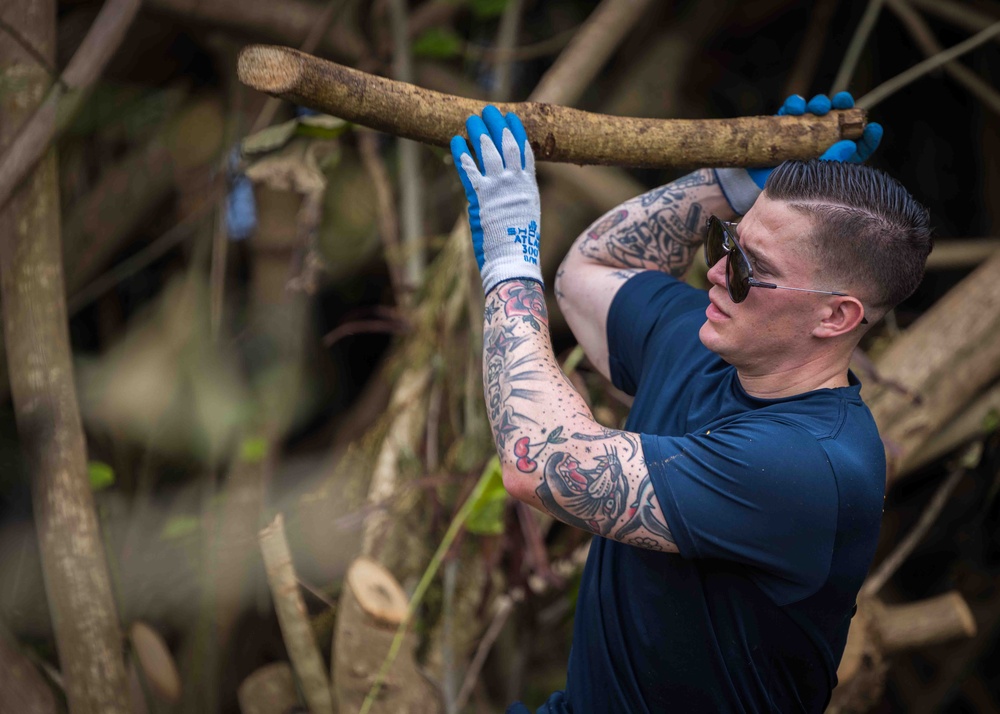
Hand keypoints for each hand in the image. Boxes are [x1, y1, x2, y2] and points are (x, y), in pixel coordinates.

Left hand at [451, 105, 542, 294]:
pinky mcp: (480, 198)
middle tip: (489, 110)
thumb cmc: (519, 244)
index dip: (516, 133)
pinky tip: (456, 140)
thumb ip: (519, 196)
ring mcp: (497, 189)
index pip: (524, 152)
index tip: (511, 118)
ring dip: (478, 132)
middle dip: (497, 125)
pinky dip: (461, 153)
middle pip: (506, 145)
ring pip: (487, 152)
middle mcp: (514, 183)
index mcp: (528, 187)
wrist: (514, 260)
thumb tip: (512, 188)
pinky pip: (468, 169)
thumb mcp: (526, 214)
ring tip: (472, 118)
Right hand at [748, 92, 883, 186]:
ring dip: (819, 103)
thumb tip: (850, 145)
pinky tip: (796, 107)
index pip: (855, 143)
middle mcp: (819, 140)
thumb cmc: (789, 189)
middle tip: (842, 103)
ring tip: (819, 107)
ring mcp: (800, 132)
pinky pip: (789, 110)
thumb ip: (833, 160)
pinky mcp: (782, 126)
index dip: (866, 135)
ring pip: (815, 110)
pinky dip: (794, 105)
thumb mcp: (815, 177)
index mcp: (833, 155)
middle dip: (841, 106)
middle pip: (836, 118)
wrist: (756, 191)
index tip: (872, 129)